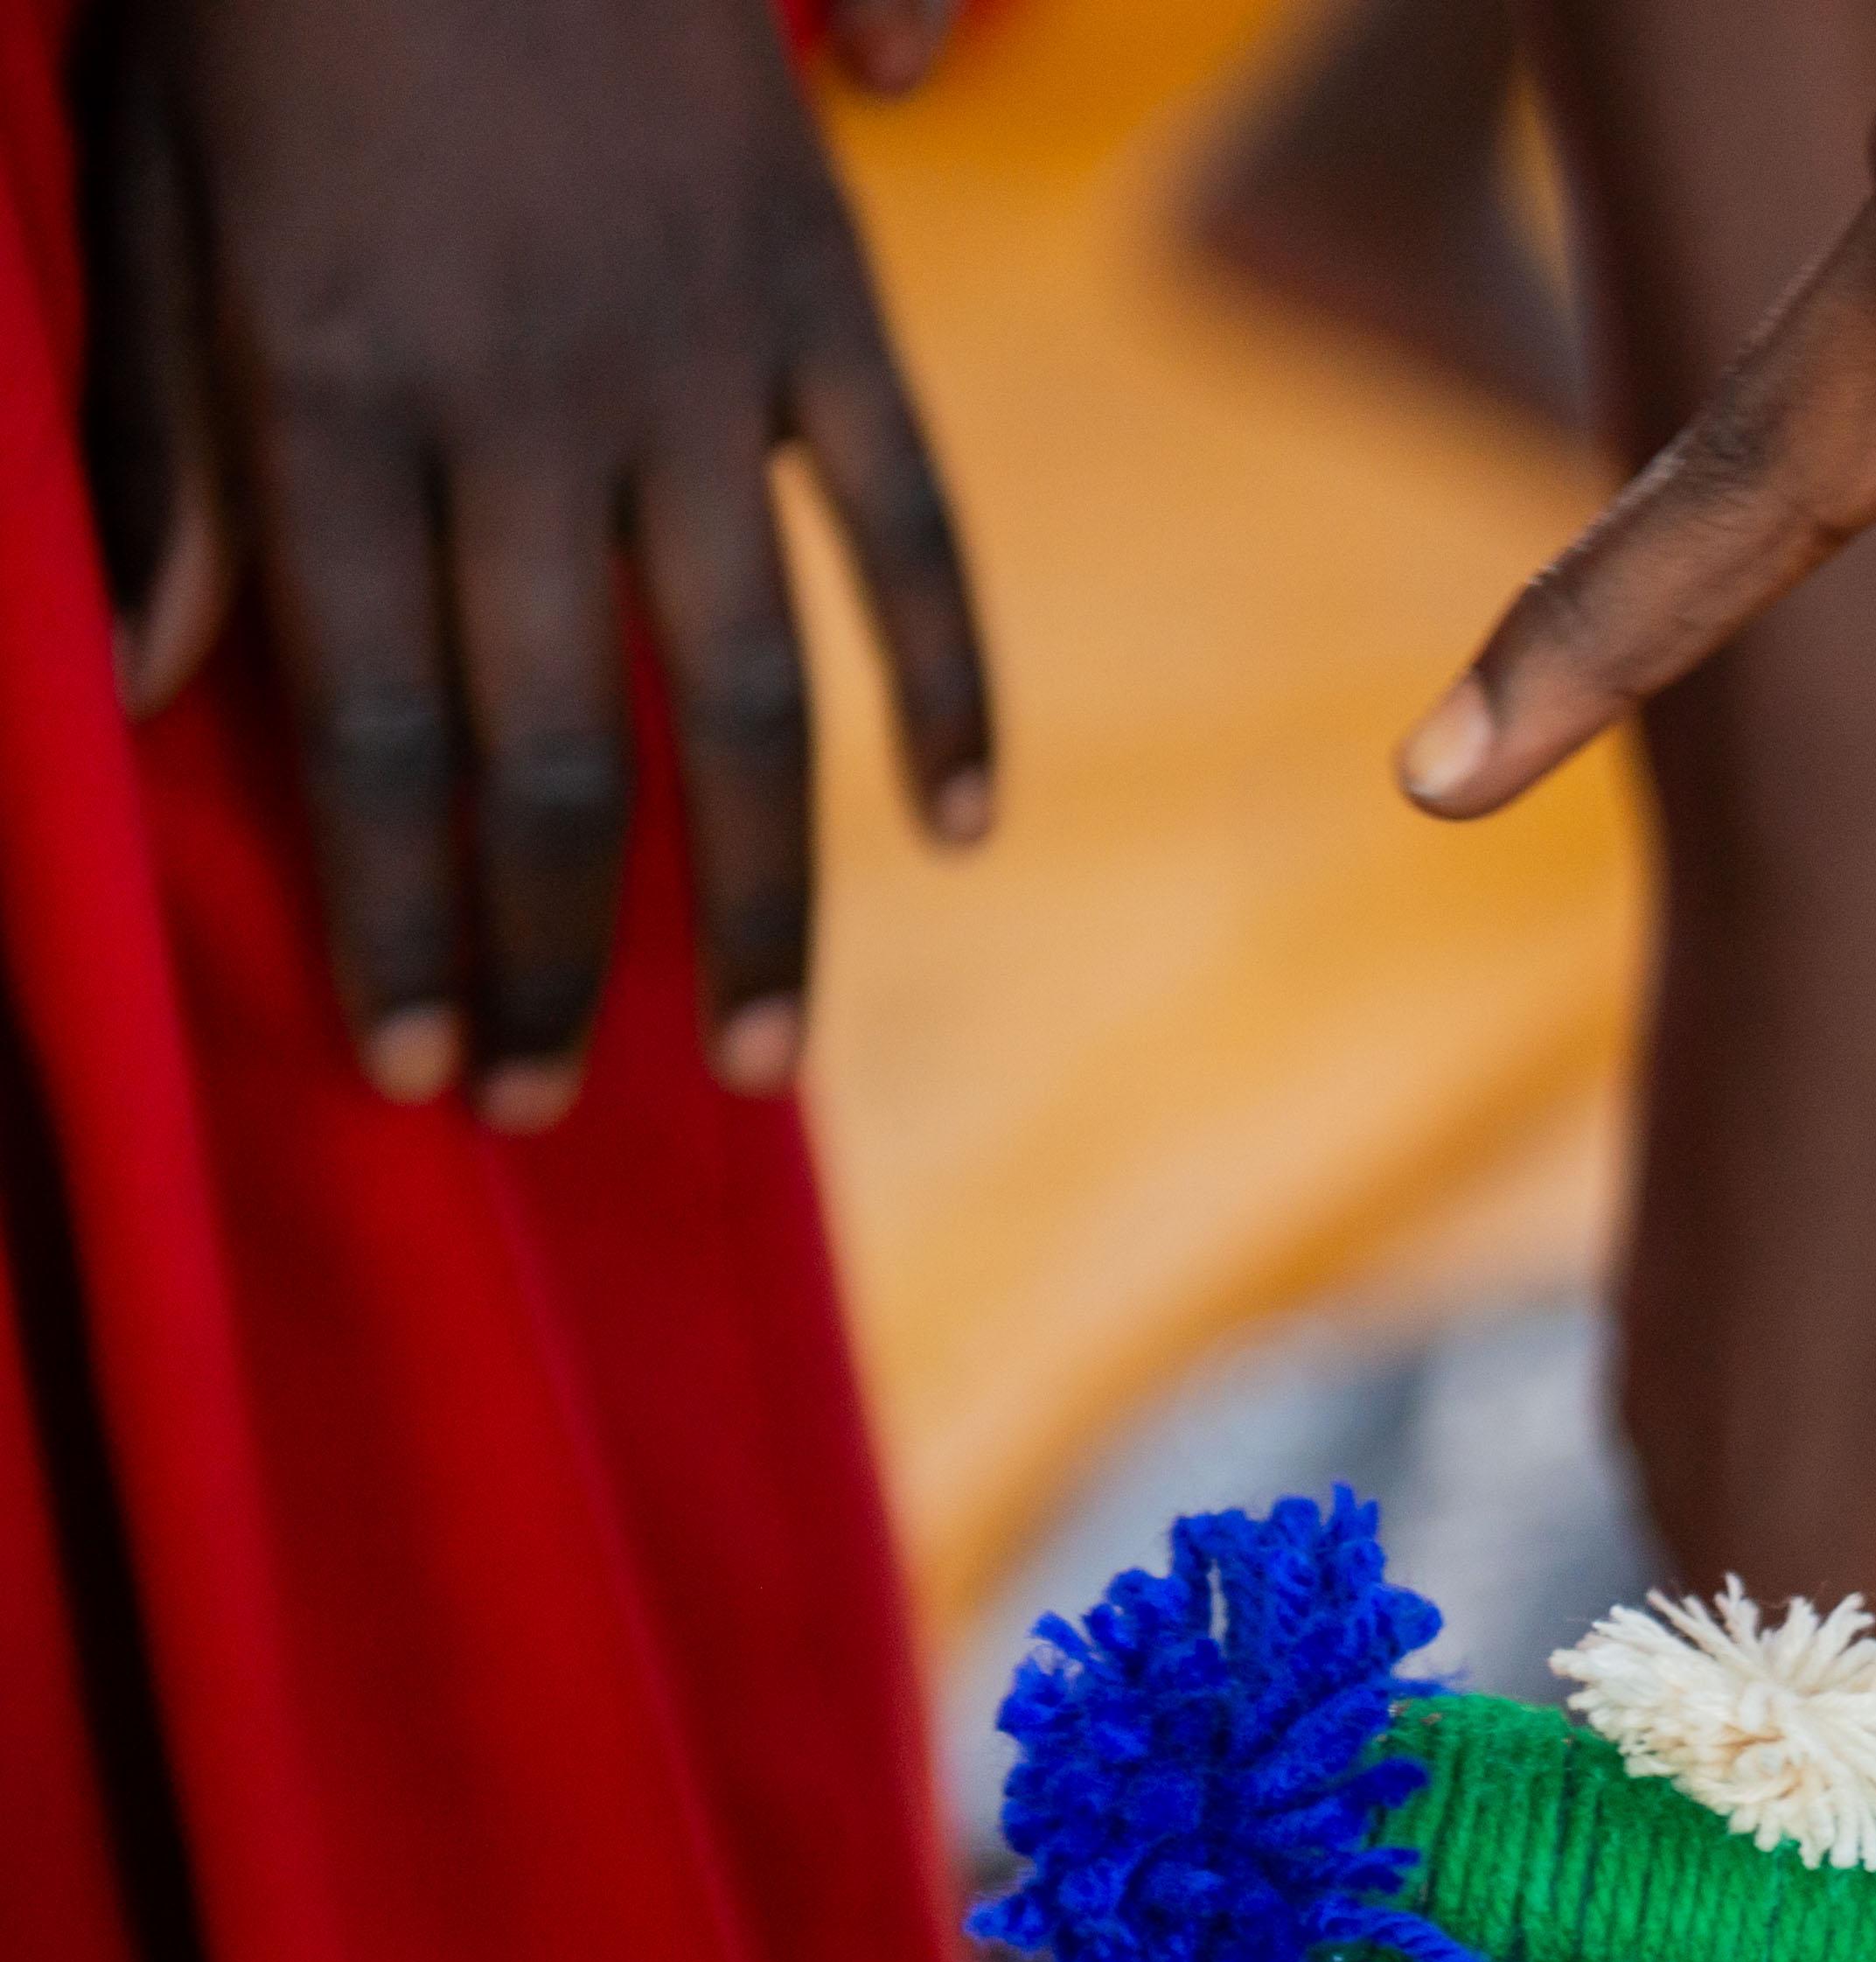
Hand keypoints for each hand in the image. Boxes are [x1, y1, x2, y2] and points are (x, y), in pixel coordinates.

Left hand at [103, 0, 994, 1117]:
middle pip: (551, 747)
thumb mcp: (155, 181)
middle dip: (544, 948)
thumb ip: (162, 437)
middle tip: (541, 1103)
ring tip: (744, 1053)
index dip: (394, 914)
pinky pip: (908, 524)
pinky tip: (958, 829)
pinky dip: (949, 685)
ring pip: (738, 686)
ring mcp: (694, 357)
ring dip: (748, 893)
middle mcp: (526, 403)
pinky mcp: (817, 297)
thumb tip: (158, 679)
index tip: (407, 1060)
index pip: (372, 723)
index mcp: (331, 381)